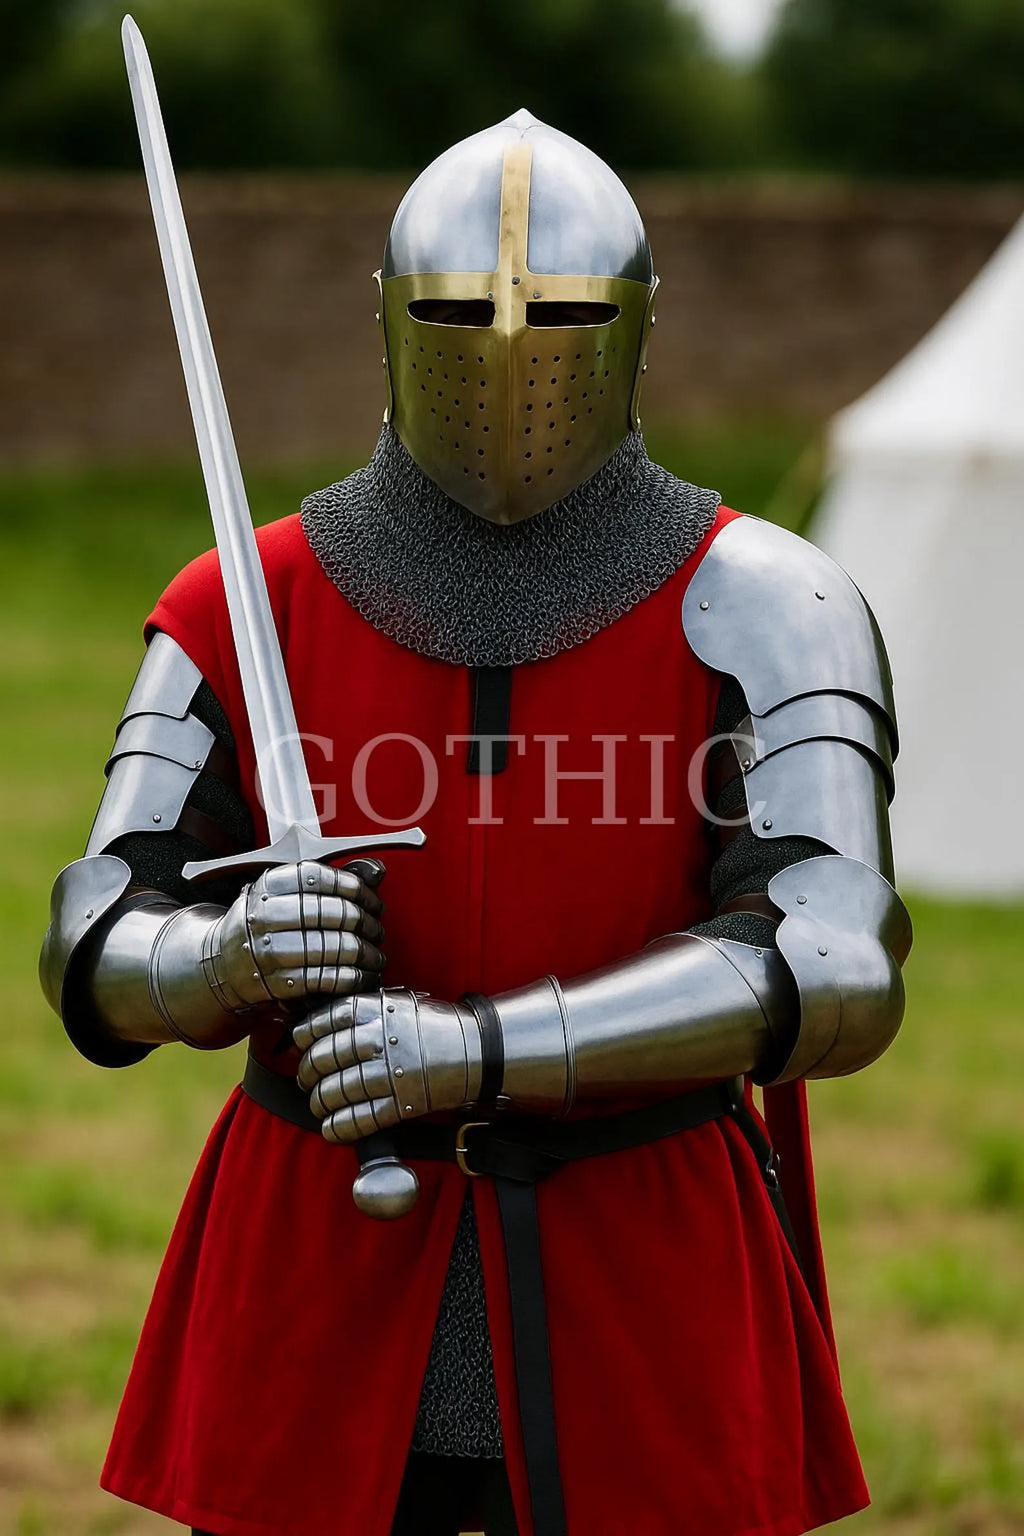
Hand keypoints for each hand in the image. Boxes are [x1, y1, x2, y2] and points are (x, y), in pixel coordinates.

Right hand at [205, 858, 384, 1011]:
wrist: (226, 963)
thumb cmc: (268, 924)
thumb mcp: (290, 894)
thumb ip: (334, 881)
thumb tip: (377, 871)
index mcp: (271, 885)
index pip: (323, 878)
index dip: (358, 890)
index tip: (374, 902)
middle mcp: (266, 914)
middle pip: (334, 914)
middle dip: (366, 924)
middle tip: (377, 931)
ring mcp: (270, 950)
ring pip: (334, 947)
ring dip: (365, 955)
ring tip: (376, 957)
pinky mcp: (277, 982)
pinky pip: (326, 978)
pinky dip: (352, 978)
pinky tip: (363, 975)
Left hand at [293, 988, 482, 1142]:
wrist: (476, 1048)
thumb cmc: (431, 1025)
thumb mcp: (397, 1003)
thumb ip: (362, 1011)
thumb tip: (318, 1028)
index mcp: (377, 1009)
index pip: (325, 1020)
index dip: (305, 1035)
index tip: (300, 1044)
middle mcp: (382, 1038)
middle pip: (326, 1057)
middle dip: (307, 1072)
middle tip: (305, 1079)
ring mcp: (393, 1072)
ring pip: (338, 1090)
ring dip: (319, 1101)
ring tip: (316, 1104)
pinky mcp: (404, 1103)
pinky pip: (361, 1118)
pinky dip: (340, 1126)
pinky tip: (330, 1128)